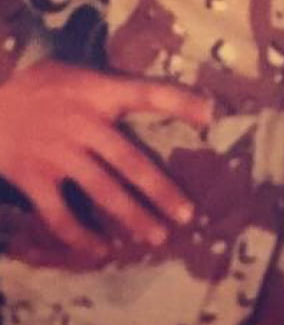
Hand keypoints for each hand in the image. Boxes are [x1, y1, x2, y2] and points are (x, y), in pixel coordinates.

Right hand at [0, 63, 211, 255]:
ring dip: (131, 216)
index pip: (147, 93)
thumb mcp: (78, 74)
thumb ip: (112, 90)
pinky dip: (78, 234)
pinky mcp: (32, 176)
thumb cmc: (36, 82)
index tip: (211, 114)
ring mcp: (58, 154)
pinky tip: (98, 250)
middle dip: (160, 190)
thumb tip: (158, 101)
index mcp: (99, 94)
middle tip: (186, 215)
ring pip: (102, 190)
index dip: (179, 102)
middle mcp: (84, 125)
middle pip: (130, 161)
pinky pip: (58, 212)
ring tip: (155, 237)